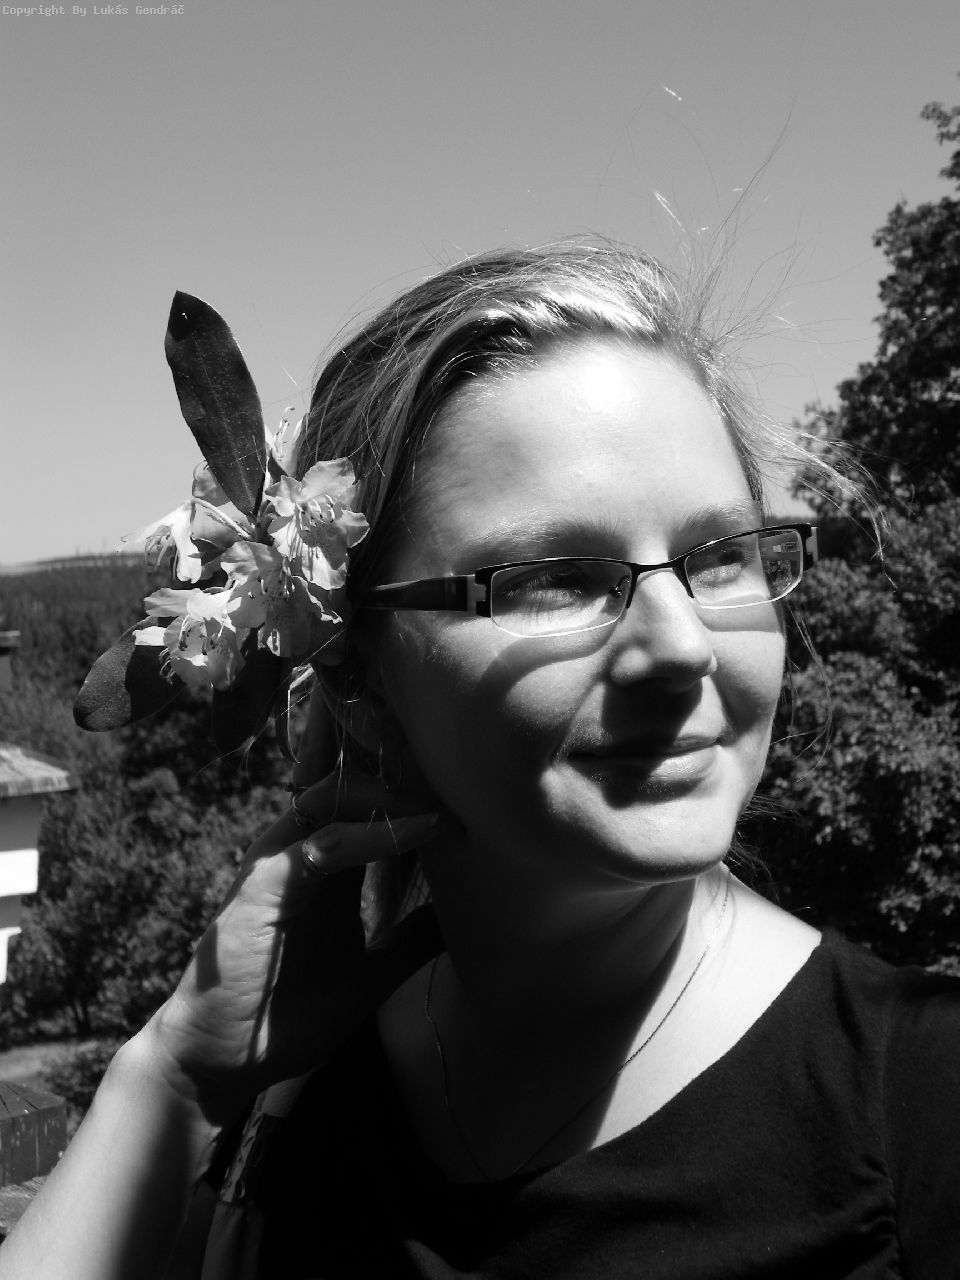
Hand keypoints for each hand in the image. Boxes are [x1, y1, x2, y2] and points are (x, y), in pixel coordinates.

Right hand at [144, 695, 440, 1122]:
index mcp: (329, 868)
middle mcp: (304, 852)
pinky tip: (419, 831)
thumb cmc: (289, 1017)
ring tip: (448, 810)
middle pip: (359, 785)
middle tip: (468, 794)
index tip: (476, 808)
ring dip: (397, 798)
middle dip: (412, 784)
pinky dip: (375, 833)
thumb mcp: (371, 972)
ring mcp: (282, 860)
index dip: (423, 799)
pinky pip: (326, 841)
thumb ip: (411, 940)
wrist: (223, 1062)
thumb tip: (465, 917)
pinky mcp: (267, 879)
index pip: (376, 807)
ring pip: (339, 796)